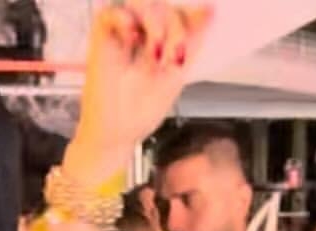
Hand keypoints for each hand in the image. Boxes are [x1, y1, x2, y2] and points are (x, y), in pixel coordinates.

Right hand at [67, 4, 213, 186]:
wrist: (117, 133)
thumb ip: (193, 42)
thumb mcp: (176, 76)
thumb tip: (212, 11)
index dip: (193, 14)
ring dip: (154, 22)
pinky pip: (113, 11)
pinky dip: (124, 18)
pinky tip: (132, 37)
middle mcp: (145, 36)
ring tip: (155, 51)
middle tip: (173, 56)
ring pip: (143, 3)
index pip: (181, 15)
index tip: (210, 13)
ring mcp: (124, 35)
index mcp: (164, 44)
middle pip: (165, 7)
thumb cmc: (141, 113)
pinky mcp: (103, 37)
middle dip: (175, 28)